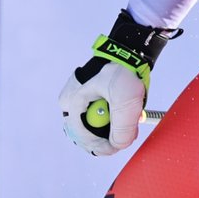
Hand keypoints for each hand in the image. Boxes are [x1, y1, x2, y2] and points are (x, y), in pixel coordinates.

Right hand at [58, 10, 179, 156]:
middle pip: (86, 133)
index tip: (118, 147)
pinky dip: (109, 115)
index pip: (83, 137)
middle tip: (125, 132)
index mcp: (73, 103)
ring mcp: (75, 98)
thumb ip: (123, 128)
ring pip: (92, 125)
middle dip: (106, 136)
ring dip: (109, 125)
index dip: (102, 147)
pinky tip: (118, 106)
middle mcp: (69, 102)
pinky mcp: (85, 95)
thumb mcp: (127, 101)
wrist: (128, 50)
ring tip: (124, 114)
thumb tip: (118, 144)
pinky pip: (95, 115)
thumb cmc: (124, 71)